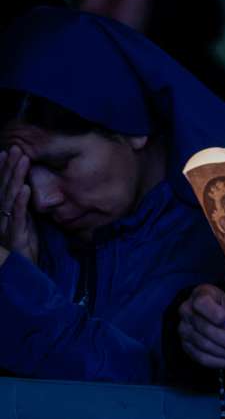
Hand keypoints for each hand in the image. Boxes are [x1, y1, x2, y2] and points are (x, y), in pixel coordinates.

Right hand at [0, 147, 37, 263]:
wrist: (24, 273)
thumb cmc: (24, 247)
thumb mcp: (24, 223)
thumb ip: (22, 207)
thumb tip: (26, 188)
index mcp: (2, 212)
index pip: (1, 187)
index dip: (3, 170)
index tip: (7, 151)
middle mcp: (0, 216)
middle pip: (4, 187)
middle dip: (10, 167)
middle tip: (16, 148)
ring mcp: (5, 226)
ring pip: (9, 197)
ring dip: (16, 177)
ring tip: (23, 161)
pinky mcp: (15, 236)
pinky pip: (17, 216)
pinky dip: (21, 201)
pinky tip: (25, 188)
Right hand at [178, 284, 224, 368]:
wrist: (216, 316)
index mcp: (199, 294)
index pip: (201, 303)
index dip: (217, 315)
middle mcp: (186, 310)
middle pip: (205, 328)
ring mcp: (183, 329)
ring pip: (204, 344)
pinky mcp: (185, 345)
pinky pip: (201, 357)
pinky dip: (218, 361)